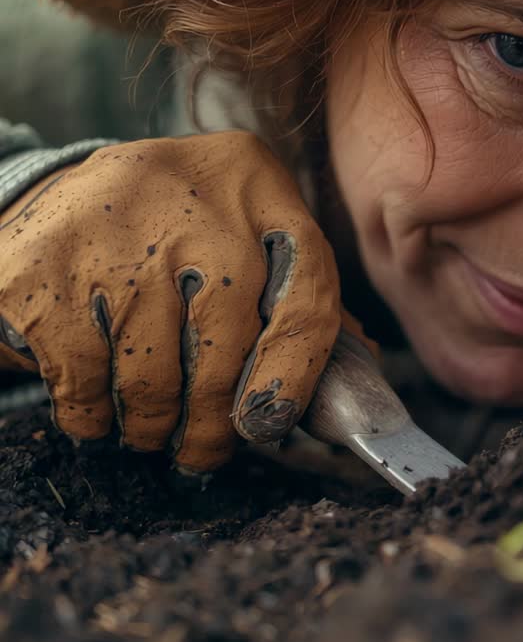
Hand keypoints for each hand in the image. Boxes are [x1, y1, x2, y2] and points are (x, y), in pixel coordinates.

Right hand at [0, 131, 341, 470]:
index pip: (306, 292)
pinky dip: (93, 414)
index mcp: (261, 188)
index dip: (297, 372)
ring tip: (153, 432)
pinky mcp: (45, 263)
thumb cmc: (184, 229)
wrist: (66, 189)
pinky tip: (100, 415)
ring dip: (153, 423)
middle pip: (226, 341)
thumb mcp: (252, 232)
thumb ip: (300, 298)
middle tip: (205, 452)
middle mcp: (193, 199)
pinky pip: (82, 374)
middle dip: (214, 418)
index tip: (271, 423)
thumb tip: (357, 370)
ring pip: (150, 370)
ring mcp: (114, 228)